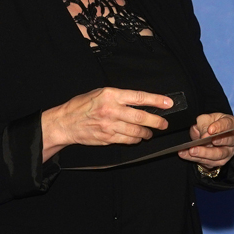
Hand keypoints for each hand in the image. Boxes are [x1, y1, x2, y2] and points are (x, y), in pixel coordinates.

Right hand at [40, 88, 170, 161]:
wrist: (65, 122)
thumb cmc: (82, 105)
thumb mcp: (100, 93)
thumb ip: (119, 97)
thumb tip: (140, 101)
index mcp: (111, 95)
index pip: (139, 97)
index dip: (156, 101)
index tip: (168, 103)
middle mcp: (112, 110)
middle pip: (141, 118)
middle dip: (157, 122)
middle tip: (164, 124)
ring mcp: (109, 126)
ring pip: (136, 132)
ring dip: (147, 133)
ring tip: (150, 132)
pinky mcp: (107, 138)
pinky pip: (127, 141)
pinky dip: (135, 140)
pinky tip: (137, 138)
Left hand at [178, 113, 233, 169]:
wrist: (209, 135)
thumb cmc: (210, 124)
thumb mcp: (206, 119)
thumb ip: (204, 124)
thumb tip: (204, 135)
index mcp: (232, 124)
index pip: (228, 125)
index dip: (219, 127)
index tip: (210, 130)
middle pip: (228, 142)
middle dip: (215, 141)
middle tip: (201, 141)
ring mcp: (229, 152)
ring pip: (219, 155)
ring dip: (204, 153)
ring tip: (191, 150)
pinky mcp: (220, 161)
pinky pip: (208, 162)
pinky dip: (195, 158)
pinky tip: (185, 154)